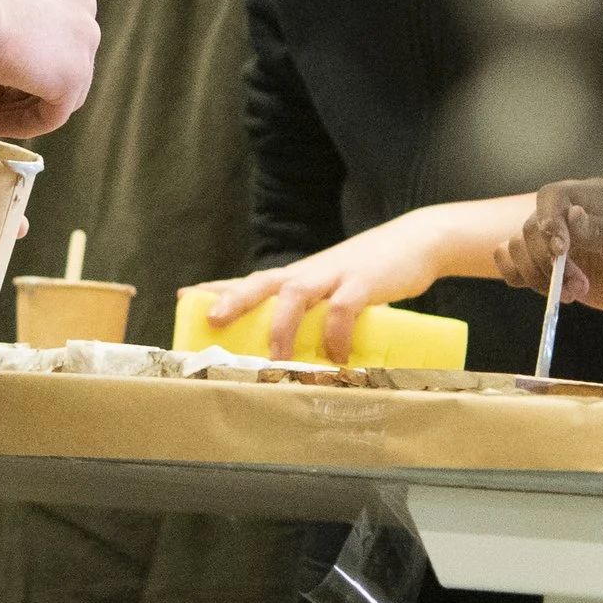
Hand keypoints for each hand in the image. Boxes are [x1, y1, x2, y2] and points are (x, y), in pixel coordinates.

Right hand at [0, 0, 98, 139]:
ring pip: (59, 94)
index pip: (53, 40)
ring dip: (21, 111)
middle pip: (58, 67)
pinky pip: (52, 116)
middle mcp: (81, 10)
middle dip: (24, 92)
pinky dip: (22, 125)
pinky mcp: (73, 76)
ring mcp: (83, 44)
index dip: (23, 68)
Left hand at [202, 203, 485, 359]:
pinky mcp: (363, 283)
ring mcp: (335, 275)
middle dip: (235, 299)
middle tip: (214, 321)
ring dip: (282, 327)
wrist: (417, 242)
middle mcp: (309, 273)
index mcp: (299, 276)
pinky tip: (338, 359)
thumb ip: (317, 312)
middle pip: (263, 282)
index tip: (185, 296)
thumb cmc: (370, 273)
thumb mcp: (335, 287)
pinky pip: (344, 309)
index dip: (218, 289)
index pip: (250, 280)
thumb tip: (299, 353)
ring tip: (276, 360)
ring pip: (295, 295)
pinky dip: (337, 335)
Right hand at [494, 179, 602, 316]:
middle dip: (548, 261)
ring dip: (537, 275)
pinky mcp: (546, 262)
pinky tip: (551, 291)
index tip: (560, 252)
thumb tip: (572, 214)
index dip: (548, 220)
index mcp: (593, 197)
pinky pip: (511, 262)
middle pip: (531, 227)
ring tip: (574, 293)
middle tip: (579, 285)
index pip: (553, 195)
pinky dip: (520, 276)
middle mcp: (567, 213)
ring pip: (517, 246)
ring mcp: (555, 238)